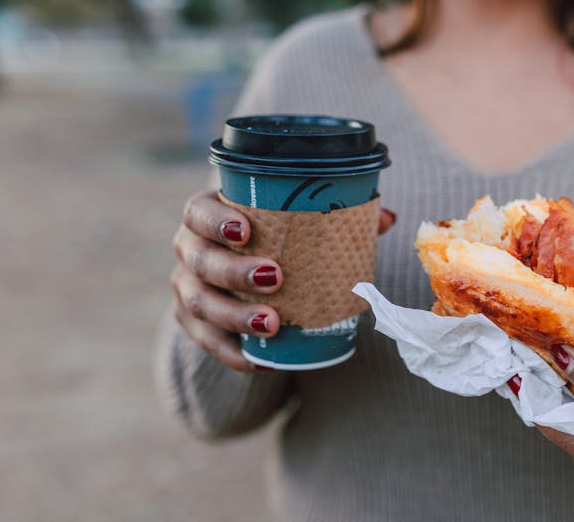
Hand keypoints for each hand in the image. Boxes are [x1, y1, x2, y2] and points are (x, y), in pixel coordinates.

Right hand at [171, 189, 396, 372]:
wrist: (242, 278)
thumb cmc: (275, 240)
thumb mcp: (296, 224)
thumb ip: (337, 218)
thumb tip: (387, 219)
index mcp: (208, 217)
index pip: (198, 212)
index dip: (215, 221)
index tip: (246, 231)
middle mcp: (190, 250)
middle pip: (200, 261)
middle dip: (233, 271)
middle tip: (274, 279)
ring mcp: (186, 288)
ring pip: (199, 304)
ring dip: (234, 316)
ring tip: (272, 324)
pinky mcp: (193, 324)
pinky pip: (207, 343)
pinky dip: (233, 354)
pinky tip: (262, 361)